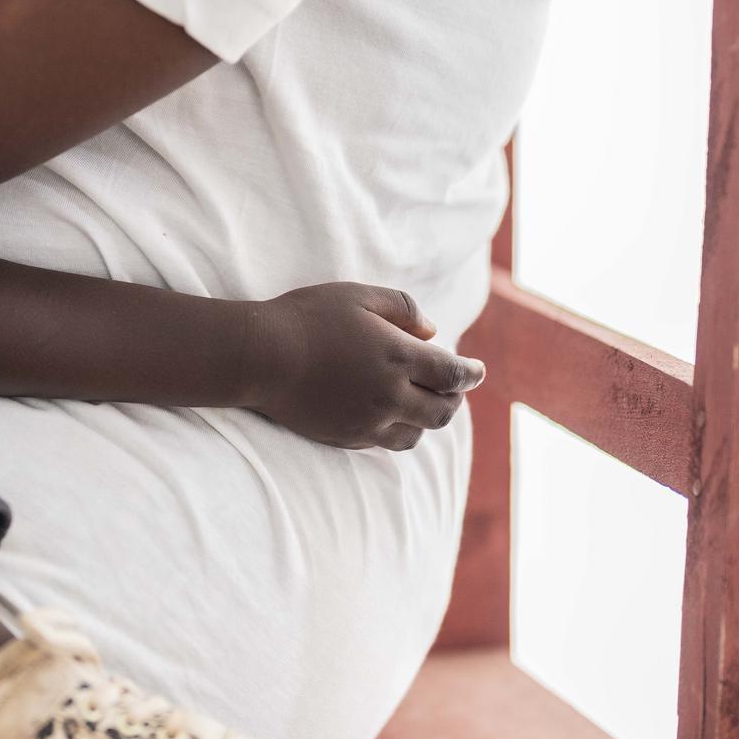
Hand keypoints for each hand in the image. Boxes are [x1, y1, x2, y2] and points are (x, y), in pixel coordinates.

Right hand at [246, 283, 485, 450]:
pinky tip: (392, 417)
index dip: (471, 374)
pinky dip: (399, 431)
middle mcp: (391, 396)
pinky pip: (386, 444)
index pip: (453, 374)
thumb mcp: (358, 295)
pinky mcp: (347, 438)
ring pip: (416, 434)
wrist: (260, 358)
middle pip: (442, 411)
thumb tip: (431, 332)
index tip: (478, 371)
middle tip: (454, 389)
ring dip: (427, 420)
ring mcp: (369, 422)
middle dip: (454, 399)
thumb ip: (403, 309)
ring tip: (424, 405)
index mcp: (399, 358)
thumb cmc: (307, 318)